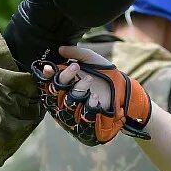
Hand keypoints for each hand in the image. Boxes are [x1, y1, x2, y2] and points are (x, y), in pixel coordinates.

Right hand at [34, 45, 151, 145]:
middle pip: (56, 91)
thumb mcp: (91, 59)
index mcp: (65, 83)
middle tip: (75, 67)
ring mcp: (75, 110)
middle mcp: (66, 97)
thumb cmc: (105, 74)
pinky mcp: (85, 121)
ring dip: (78, 89)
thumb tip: (60, 49)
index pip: (49, 81)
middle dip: (64, 78)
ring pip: (68, 102)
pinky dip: (89, 103)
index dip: (47, 76)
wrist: (123, 89)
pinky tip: (96, 97)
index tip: (50, 68)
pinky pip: (82, 114)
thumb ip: (76, 53)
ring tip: (90, 80)